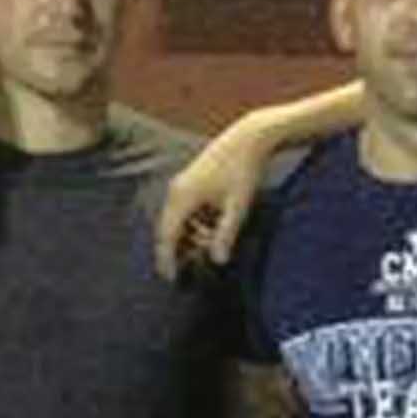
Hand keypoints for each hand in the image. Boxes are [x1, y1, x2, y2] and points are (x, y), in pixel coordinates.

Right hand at [152, 121, 279, 277]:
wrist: (249, 138)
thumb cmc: (244, 171)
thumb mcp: (237, 207)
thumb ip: (225, 236)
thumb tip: (218, 262)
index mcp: (183, 198)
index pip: (167, 237)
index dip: (167, 260)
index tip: (171, 280)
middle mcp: (176, 190)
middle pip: (166, 229)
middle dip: (174, 251)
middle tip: (180, 272)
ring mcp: (181, 183)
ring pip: (176, 219)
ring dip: (187, 236)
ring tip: (206, 247)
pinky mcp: (190, 179)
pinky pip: (183, 208)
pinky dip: (192, 223)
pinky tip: (211, 228)